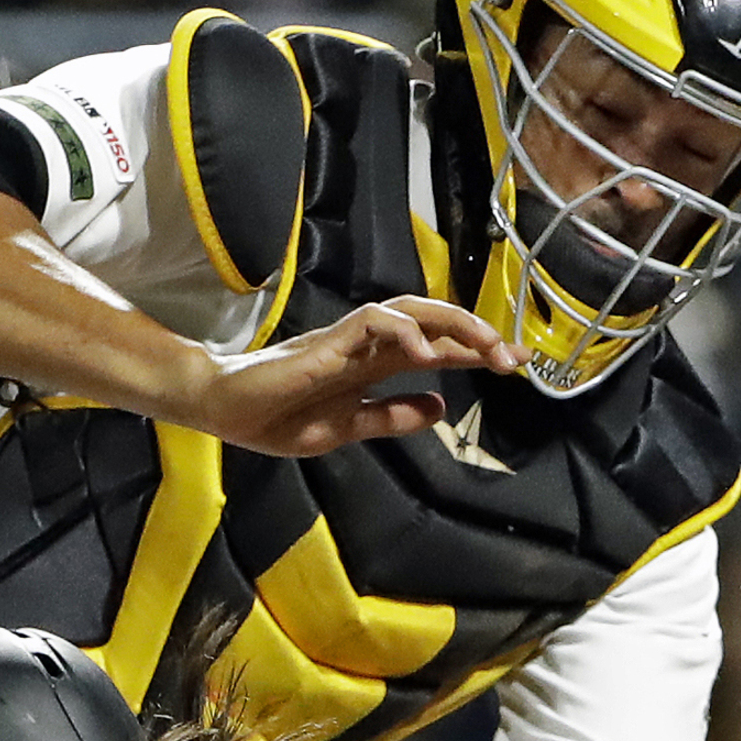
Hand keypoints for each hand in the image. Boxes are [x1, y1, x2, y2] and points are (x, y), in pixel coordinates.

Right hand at [188, 296, 520, 457]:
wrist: (223, 410)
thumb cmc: (275, 416)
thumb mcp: (347, 428)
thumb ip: (391, 416)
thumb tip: (440, 408)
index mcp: (372, 365)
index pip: (436, 348)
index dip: (477, 351)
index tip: (516, 362)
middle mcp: (366, 345)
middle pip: (432, 323)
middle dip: (477, 335)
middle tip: (513, 358)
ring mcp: (347, 340)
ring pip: (410, 312)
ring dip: (452, 326)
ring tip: (485, 347)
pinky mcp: (326, 343)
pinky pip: (370, 323)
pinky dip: (402, 332)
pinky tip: (425, 353)